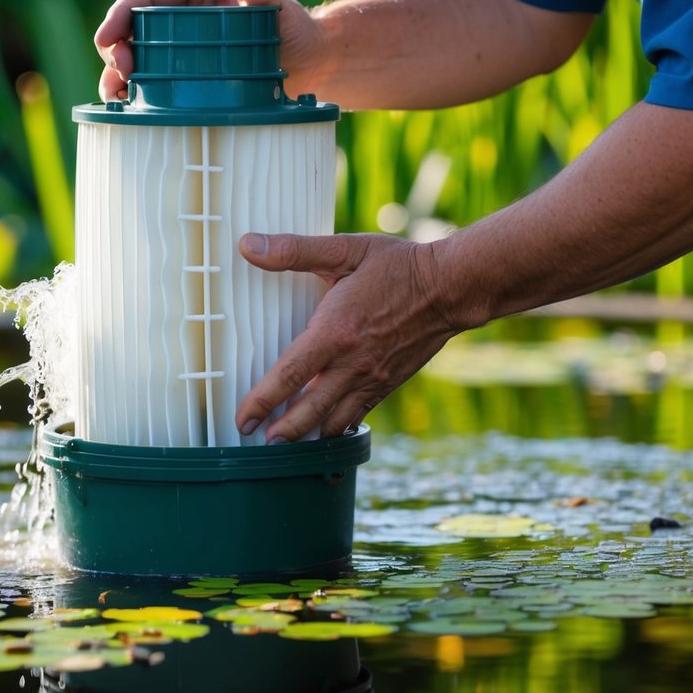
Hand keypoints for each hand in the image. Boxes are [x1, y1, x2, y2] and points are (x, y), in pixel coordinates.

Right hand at [93, 0, 326, 101]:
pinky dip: (135, 94)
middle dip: (116, 48)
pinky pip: (151, 81)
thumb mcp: (280, 10)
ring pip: (135, 57)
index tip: (108, 38)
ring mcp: (180, 47)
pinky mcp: (184, 75)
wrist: (308, 65)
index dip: (119, 13)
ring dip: (117, 76)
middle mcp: (182, 14)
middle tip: (121, 73)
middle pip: (131, 27)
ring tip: (117, 97)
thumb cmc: (295, 31)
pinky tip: (129, 109)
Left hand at [235, 231, 457, 442]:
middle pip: (308, 411)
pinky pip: (356, 418)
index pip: (290, 375)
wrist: (451, 287)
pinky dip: (336, 430)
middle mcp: (353, 364)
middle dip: (280, 433)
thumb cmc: (397, 266)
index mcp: (335, 332)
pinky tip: (321, 431)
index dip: (262, 401)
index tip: (242, 419)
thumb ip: (293, 250)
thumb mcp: (344, 250)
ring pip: (333, 423)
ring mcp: (372, 379)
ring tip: (284, 446)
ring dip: (307, 438)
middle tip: (258, 444)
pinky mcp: (386, 385)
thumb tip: (248, 246)